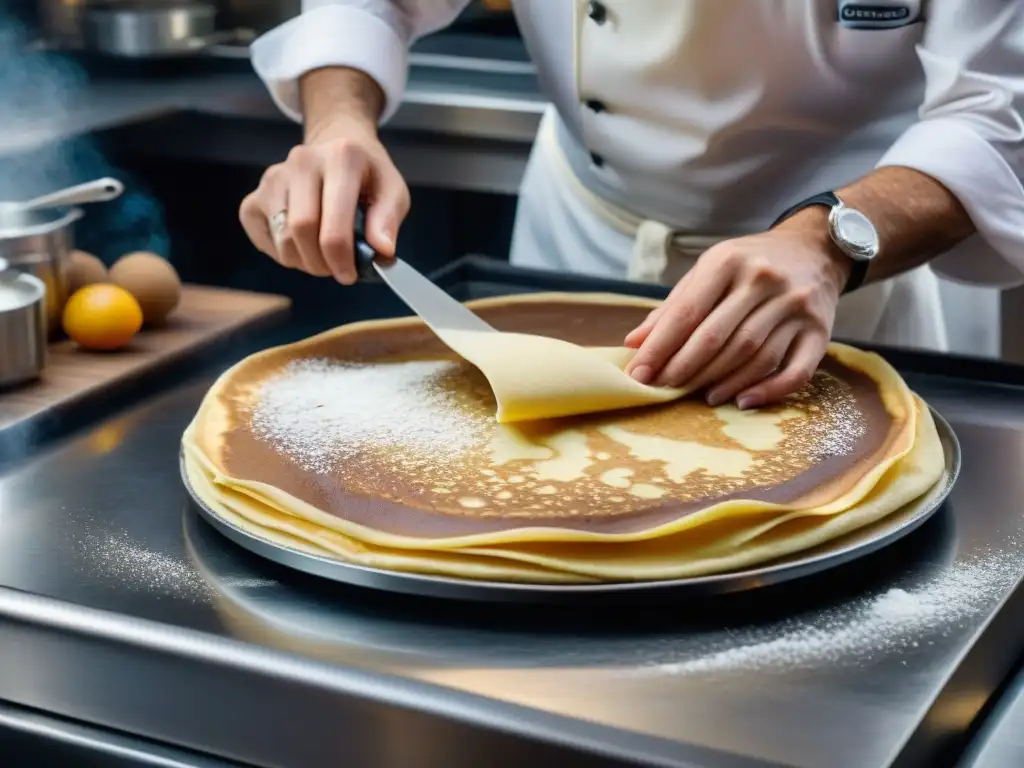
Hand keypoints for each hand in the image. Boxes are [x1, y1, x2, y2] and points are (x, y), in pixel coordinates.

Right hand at [238, 115, 408, 283]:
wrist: (338, 145)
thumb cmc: (368, 175)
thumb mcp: (393, 191)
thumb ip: (388, 220)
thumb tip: (382, 251)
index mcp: (341, 158)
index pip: (334, 225)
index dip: (340, 260)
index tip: (349, 274)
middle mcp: (302, 161)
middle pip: (301, 231)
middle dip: (320, 263)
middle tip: (336, 269)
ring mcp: (273, 177)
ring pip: (282, 239)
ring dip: (303, 261)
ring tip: (322, 256)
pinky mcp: (255, 195)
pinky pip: (262, 238)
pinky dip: (281, 254)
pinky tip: (301, 246)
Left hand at [623, 220, 849, 408]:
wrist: (815, 249)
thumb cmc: (749, 264)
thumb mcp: (710, 270)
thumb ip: (674, 306)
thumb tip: (634, 343)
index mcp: (729, 261)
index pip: (687, 312)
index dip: (659, 347)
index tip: (638, 374)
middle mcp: (765, 280)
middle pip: (718, 338)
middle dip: (684, 368)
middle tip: (664, 389)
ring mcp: (796, 306)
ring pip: (752, 355)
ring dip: (722, 382)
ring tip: (701, 396)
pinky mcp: (820, 331)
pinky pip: (795, 371)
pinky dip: (768, 391)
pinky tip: (743, 402)